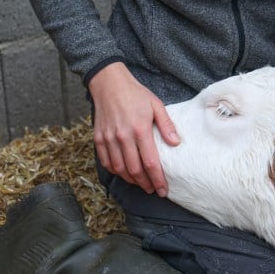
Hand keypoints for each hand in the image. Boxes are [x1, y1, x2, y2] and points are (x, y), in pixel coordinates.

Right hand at [88, 62, 179, 195]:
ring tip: (141, 183)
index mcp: (140, 129)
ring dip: (131, 180)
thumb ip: (166, 125)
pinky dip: (116, 171)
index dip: (157, 179)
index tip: (163, 190)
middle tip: (154, 190)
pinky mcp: (98, 138)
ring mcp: (109, 138)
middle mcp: (123, 137)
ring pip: (120, 169)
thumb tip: (176, 143)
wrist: (109, 84)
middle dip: (146, 184)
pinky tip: (124, 173)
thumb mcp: (156, 105)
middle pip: (135, 170)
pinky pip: (106, 162)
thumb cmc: (136, 94)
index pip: (150, 162)